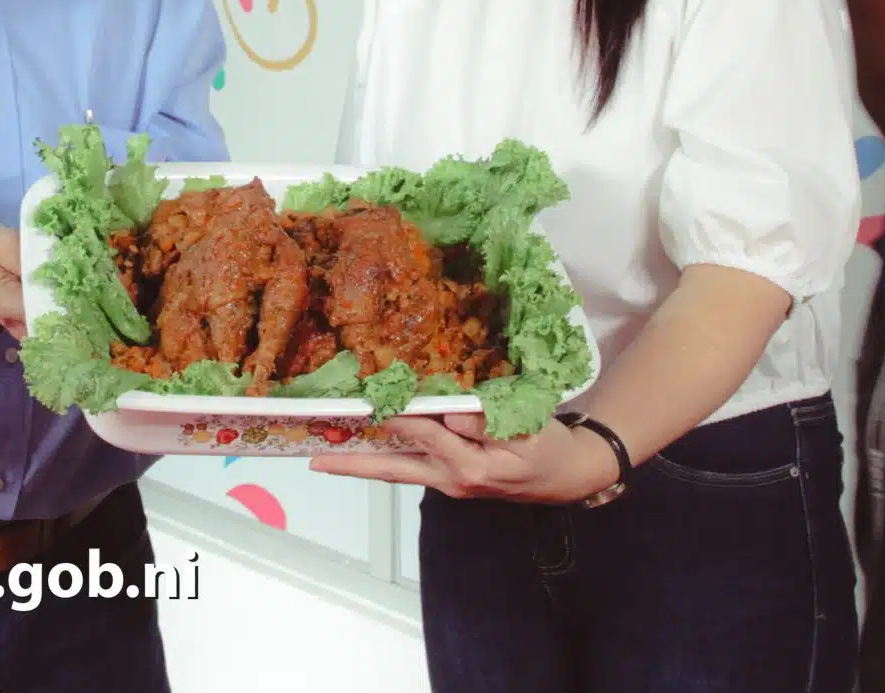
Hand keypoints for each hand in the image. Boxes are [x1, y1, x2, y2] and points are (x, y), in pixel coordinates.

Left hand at [311, 413, 618, 503]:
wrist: (567, 476)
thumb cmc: (547, 448)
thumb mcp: (526, 429)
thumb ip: (486, 422)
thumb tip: (451, 415)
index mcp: (469, 468)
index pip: (422, 437)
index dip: (395, 416)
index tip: (366, 401)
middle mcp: (451, 479)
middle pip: (394, 470)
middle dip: (354, 465)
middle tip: (317, 461)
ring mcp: (449, 482)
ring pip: (399, 471)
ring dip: (363, 463)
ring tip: (328, 456)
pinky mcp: (452, 477)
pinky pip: (413, 467)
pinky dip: (387, 459)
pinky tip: (369, 447)